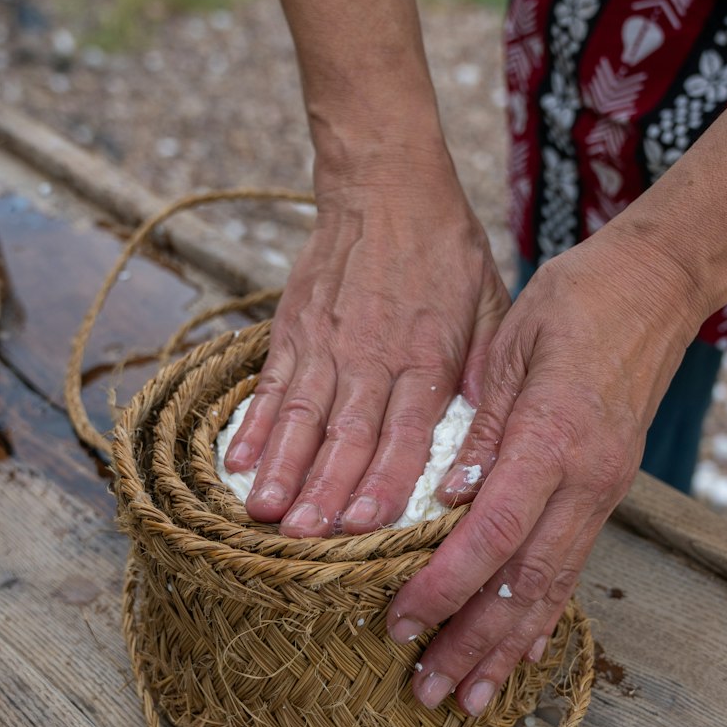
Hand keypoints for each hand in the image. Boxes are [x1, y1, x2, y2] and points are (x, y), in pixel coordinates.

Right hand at [224, 157, 509, 535]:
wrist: (387, 185)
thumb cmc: (447, 252)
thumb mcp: (491, 305)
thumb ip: (489, 373)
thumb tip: (488, 441)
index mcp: (425, 355)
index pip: (405, 431)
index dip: (385, 480)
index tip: (367, 526)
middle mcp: (372, 355)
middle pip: (345, 435)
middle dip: (324, 491)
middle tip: (305, 540)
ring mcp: (326, 343)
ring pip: (300, 417)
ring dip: (281, 468)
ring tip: (264, 515)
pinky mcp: (293, 329)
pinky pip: (269, 385)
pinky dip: (251, 427)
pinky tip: (235, 466)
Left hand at [387, 222, 706, 714]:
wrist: (657, 284)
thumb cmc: (575, 299)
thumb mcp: (511, 345)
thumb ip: (483, 428)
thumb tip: (450, 498)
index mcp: (554, 439)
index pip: (492, 535)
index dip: (444, 587)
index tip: (399, 623)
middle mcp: (588, 479)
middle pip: (525, 583)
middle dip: (473, 644)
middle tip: (426, 693)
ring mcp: (605, 489)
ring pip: (554, 587)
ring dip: (508, 647)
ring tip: (470, 698)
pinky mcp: (609, 488)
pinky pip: (574, 564)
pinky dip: (545, 614)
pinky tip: (523, 651)